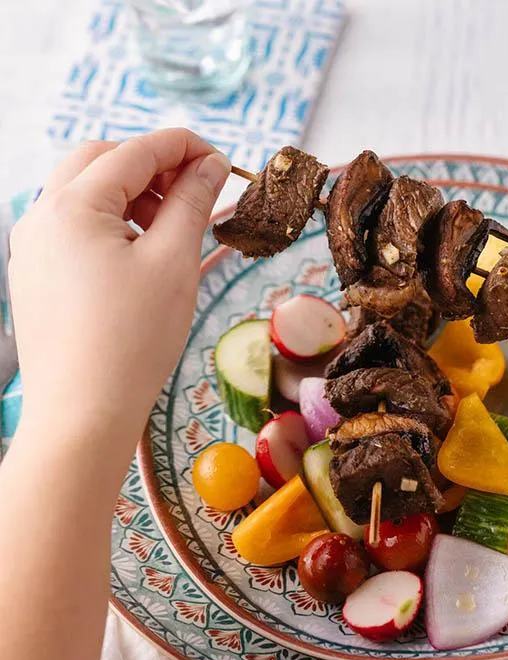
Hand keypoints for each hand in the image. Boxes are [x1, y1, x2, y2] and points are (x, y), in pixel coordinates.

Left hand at [9, 128, 229, 460]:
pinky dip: (110, 224)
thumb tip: (210, 165)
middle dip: (152, 165)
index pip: (134, 151)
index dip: (183, 147)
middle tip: (197, 189)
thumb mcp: (174, 263)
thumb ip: (191, 203)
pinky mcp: (34, 275)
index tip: (223, 160)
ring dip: (130, 194)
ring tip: (171, 227)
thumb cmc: (133, 340)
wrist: (84, 412)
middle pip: (100, 161)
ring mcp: (31, 247)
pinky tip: (139, 254)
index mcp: (72, 205)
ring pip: (83, 193)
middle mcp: (40, 216)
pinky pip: (72, 228)